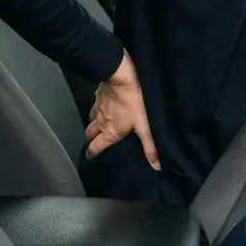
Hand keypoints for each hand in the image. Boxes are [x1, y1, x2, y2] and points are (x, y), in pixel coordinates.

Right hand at [85, 50, 160, 169]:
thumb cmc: (134, 102)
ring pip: (90, 120)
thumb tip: (157, 167)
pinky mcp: (98, 96)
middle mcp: (100, 122)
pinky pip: (94, 106)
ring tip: (97, 126)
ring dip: (93, 125)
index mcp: (110, 132)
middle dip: (90, 140)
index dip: (91, 153)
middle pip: (90, 134)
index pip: (96, 147)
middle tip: (92, 142)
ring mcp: (97, 108)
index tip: (88, 157)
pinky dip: (96, 110)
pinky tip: (102, 106)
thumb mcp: (144, 126)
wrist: (121, 77)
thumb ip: (149, 146)